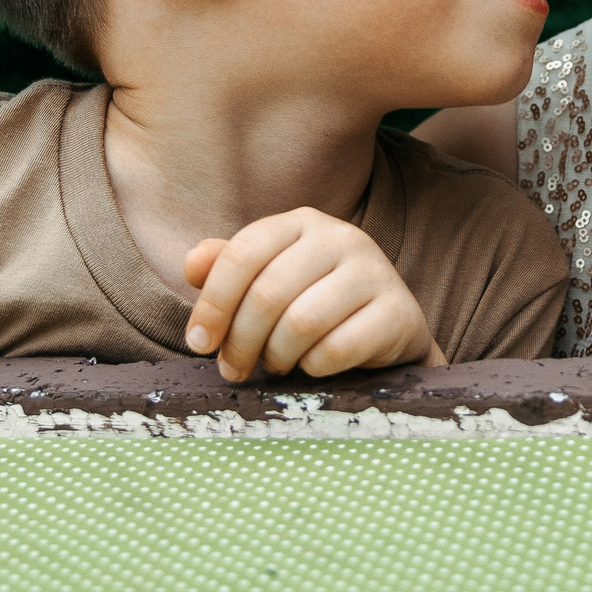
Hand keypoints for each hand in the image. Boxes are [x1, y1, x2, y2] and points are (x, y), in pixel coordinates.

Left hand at [181, 208, 444, 380]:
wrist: (390, 331)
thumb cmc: (316, 302)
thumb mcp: (269, 279)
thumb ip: (228, 268)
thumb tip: (192, 265)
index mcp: (302, 222)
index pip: (242, 255)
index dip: (212, 303)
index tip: (198, 343)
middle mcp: (342, 237)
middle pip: (268, 294)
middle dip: (239, 341)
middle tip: (232, 369)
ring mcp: (375, 272)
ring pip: (301, 323)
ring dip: (277, 356)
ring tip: (275, 364)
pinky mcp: (399, 312)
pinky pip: (337, 349)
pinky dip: (313, 367)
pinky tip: (312, 366)